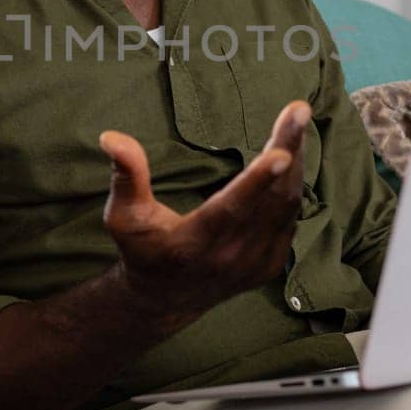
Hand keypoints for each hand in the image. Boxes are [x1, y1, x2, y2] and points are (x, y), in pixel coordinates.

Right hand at [99, 101, 310, 318]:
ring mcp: (255, 263)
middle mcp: (231, 257)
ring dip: (296, 161)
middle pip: (270, 200)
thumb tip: (111, 137)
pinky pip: (290, 217)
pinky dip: (294, 183)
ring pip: (287, 205)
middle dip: (287, 150)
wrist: (166, 299)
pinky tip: (293, 154)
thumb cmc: (141, 250)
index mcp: (193, 245)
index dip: (257, 182)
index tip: (281, 153)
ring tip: (297, 121)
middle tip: (299, 110)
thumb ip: (125, 176)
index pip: (230, 210)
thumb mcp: (123, 217)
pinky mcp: (271, 263)